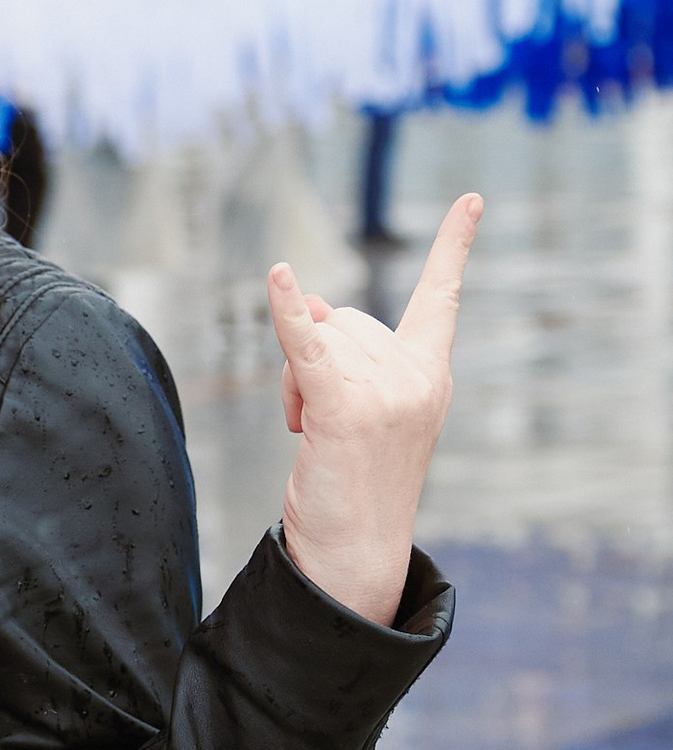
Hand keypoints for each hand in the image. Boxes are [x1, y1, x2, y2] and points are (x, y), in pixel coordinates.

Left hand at [269, 190, 480, 625]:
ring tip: (309, 433)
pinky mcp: (344, 407)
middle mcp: (417, 376)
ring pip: (314, 336)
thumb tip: (307, 296)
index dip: (454, 246)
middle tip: (321, 423)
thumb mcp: (359, 406)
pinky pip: (304, 345)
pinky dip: (285, 312)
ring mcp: (385, 390)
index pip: (442, 298)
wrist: (355, 551)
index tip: (471, 199)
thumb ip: (342, 349)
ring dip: (293, 379)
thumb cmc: (355, 480)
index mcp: (431, 374)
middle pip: (344, 318)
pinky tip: (278, 277)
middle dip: (317, 359)